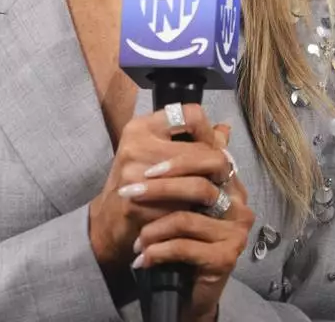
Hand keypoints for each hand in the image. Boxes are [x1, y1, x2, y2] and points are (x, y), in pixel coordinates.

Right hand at [87, 103, 235, 273]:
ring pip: (199, 182)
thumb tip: (224, 131)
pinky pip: (187, 207)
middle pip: (202, 152)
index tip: (212, 147)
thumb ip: (190, 141)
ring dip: (213, 192)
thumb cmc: (137, 180)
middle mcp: (137, 146)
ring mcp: (137, 175)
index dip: (209, 131)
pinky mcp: (142, 203)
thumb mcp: (156, 152)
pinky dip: (199, 212)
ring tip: (216, 195)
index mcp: (141, 127)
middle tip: (223, 177)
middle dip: (219, 167)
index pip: (190, 114)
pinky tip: (201, 212)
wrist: (109, 219)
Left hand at [132, 124, 255, 321]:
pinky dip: (157, 250)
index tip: (147, 164)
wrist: (185, 282)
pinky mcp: (225, 257)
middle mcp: (239, 201)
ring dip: (152, 226)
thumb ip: (177, 156)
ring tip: (133, 233)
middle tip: (128, 191)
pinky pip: (184, 246)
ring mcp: (235, 230)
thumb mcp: (174, 192)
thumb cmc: (179, 230)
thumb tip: (174, 117)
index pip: (211, 150)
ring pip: (185, 217)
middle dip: (157, 187)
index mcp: (228, 180)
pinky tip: (142, 255)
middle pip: (197, 181)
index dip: (180, 152)